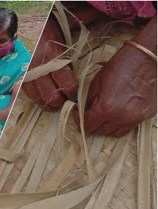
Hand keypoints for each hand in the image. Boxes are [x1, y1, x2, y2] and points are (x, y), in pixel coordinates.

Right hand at [22, 15, 77, 110]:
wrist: (30, 27)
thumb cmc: (51, 33)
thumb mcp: (64, 43)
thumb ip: (69, 64)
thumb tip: (76, 82)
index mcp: (53, 57)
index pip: (66, 84)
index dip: (73, 94)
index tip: (77, 96)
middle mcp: (39, 68)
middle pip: (51, 96)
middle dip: (61, 103)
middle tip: (67, 102)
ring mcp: (28, 73)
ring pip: (39, 99)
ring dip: (49, 105)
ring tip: (56, 104)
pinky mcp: (21, 77)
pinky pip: (29, 94)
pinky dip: (37, 99)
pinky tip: (44, 99)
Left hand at [73, 18, 156, 136]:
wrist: (144, 59)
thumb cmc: (119, 67)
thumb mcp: (95, 83)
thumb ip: (88, 101)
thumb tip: (82, 110)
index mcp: (107, 108)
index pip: (88, 125)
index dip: (79, 119)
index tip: (77, 113)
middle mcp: (121, 117)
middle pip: (101, 132)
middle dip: (91, 124)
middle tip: (88, 115)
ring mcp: (135, 118)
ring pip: (115, 133)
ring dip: (106, 127)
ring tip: (102, 117)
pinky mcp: (146, 116)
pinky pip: (129, 127)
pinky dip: (120, 124)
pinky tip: (116, 114)